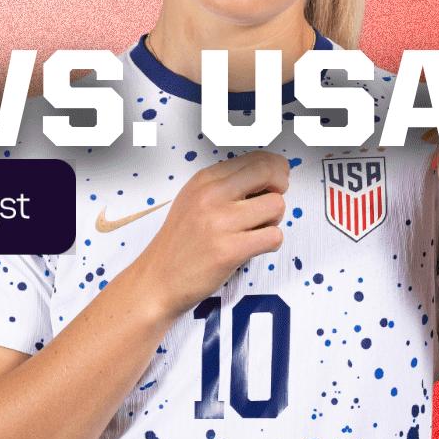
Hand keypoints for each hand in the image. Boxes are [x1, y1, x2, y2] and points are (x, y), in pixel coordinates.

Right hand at [138, 151, 290, 317]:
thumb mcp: (192, 201)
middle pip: (269, 172)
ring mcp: (220, 222)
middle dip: (280, 186)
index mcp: (203, 181)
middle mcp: (211, 196)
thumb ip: (224, 186)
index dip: (274, 168)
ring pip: (276, 205)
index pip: (254, 158)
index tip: (276, 180)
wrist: (157, 279)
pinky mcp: (229, 250)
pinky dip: (270, 244)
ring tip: (255, 231)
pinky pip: (274, 236)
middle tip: (271, 203)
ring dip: (274, 220)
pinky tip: (253, 247)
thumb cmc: (178, 244)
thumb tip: (265, 176)